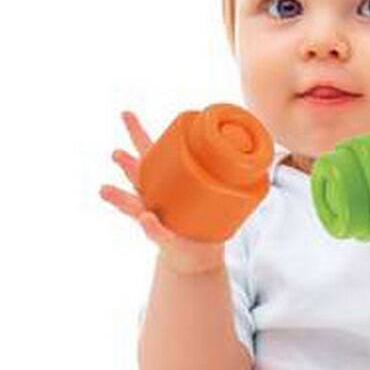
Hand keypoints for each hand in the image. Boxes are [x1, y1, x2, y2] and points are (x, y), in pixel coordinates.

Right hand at [99, 110, 227, 274]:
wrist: (195, 256)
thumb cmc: (201, 220)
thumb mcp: (213, 194)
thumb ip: (232, 176)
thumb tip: (265, 157)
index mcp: (162, 181)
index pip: (148, 153)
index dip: (137, 134)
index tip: (126, 114)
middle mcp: (151, 197)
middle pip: (136, 174)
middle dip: (125, 160)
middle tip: (115, 151)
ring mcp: (153, 217)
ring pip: (132, 205)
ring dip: (119, 198)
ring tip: (104, 190)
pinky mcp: (162, 237)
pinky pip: (155, 231)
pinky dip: (151, 226)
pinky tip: (146, 219)